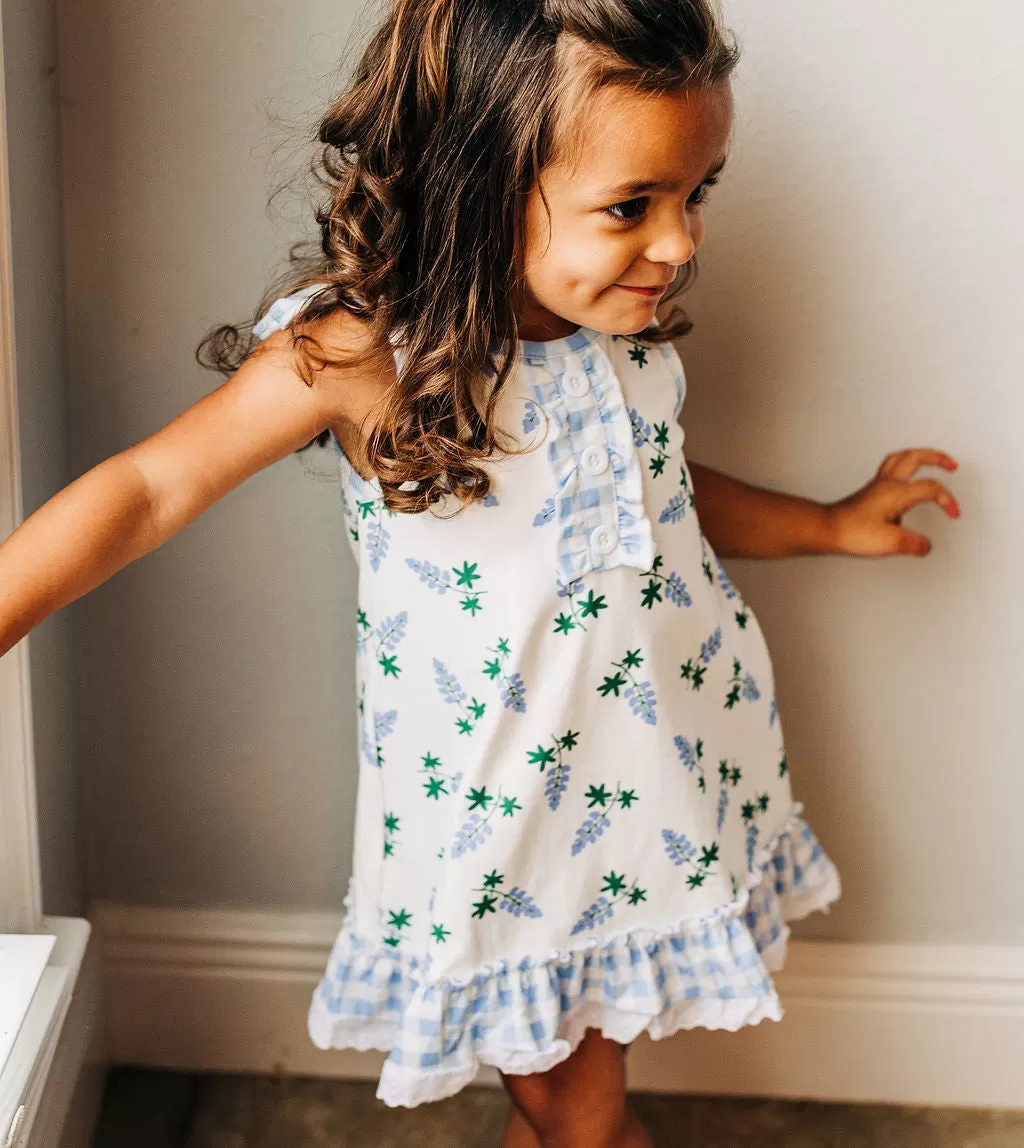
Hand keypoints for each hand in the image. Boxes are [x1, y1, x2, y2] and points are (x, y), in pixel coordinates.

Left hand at [826, 449, 959, 556]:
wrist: (827, 529)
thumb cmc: (852, 531)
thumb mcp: (890, 542)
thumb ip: (913, 544)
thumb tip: (925, 545)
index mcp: (897, 492)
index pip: (931, 488)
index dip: (948, 500)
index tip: (953, 513)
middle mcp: (887, 483)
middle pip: (915, 457)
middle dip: (937, 457)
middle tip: (951, 463)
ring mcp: (877, 485)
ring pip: (900, 458)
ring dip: (919, 456)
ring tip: (931, 460)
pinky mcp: (870, 491)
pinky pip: (890, 468)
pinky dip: (904, 466)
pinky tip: (905, 478)